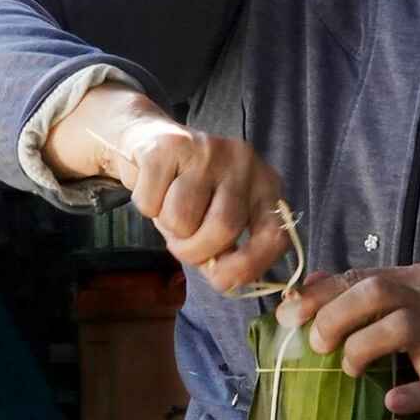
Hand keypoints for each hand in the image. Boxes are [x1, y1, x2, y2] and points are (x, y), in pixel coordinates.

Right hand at [44, 84, 289, 294]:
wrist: (147, 138)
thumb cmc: (186, 190)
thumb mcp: (214, 221)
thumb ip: (224, 253)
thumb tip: (224, 280)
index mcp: (265, 184)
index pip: (274, 235)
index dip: (249, 266)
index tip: (221, 281)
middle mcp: (244, 162)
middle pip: (224, 227)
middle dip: (193, 250)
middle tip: (180, 243)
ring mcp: (209, 148)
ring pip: (183, 217)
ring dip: (166, 228)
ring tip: (167, 207)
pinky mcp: (170, 144)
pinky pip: (152, 202)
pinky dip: (145, 207)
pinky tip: (152, 188)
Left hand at [279, 262, 419, 419]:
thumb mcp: (406, 305)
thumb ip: (360, 294)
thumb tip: (302, 289)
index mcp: (419, 278)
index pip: (362, 276)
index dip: (319, 294)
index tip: (289, 316)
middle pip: (380, 292)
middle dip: (337, 315)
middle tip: (318, 344)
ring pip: (401, 326)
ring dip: (363, 345)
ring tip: (348, 368)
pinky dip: (410, 394)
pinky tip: (391, 401)